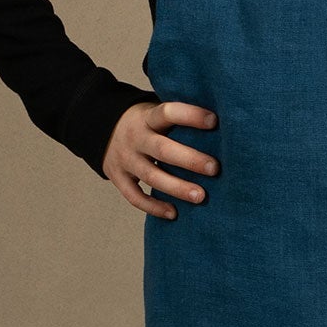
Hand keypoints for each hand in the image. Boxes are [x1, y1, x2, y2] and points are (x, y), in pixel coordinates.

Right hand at [108, 98, 218, 218]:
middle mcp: (135, 137)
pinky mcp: (118, 178)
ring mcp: (125, 159)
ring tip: (201, 197)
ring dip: (177, 187)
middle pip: (162, 149)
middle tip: (215, 169)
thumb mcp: (156, 112)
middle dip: (190, 160)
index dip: (190, 116)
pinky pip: (134, 196)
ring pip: (151, 176)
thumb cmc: (146, 123)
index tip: (214, 121)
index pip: (168, 112)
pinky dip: (153, 207)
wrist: (102, 129)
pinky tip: (174, 213)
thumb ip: (180, 119)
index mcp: (147, 117)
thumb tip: (224, 124)